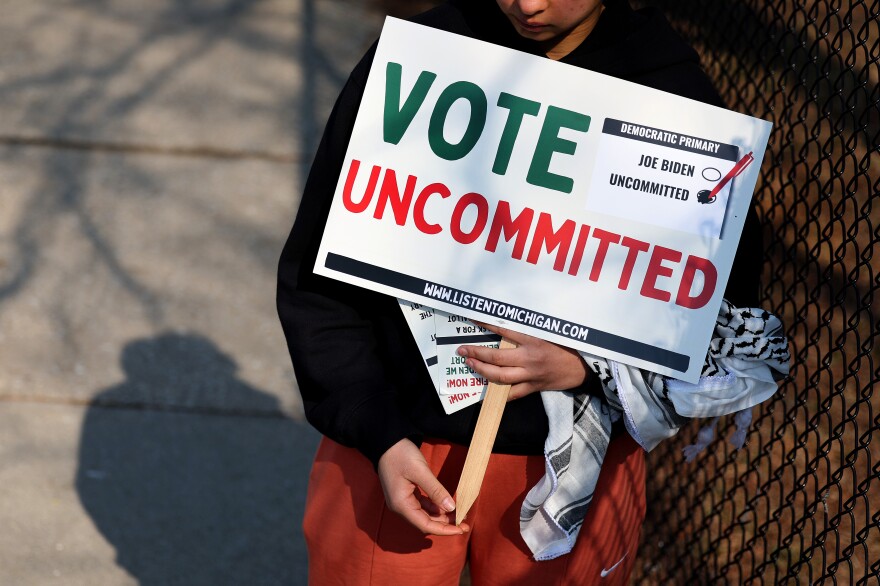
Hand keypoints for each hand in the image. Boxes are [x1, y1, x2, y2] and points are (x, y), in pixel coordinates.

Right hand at [377, 439, 468, 535]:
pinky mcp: (405, 494)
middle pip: (425, 522)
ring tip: (459, 514)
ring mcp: (402, 500)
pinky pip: (422, 506)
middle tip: (465, 522)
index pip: (425, 525)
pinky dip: (435, 507)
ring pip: (425, 515)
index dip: (444, 530)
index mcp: (401, 504)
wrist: (386, 442)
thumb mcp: (420, 471)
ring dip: (441, 516)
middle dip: (445, 524)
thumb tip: (451, 508)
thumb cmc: (400, 454)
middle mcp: (400, 507)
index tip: (461, 529)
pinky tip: (446, 505)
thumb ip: (435, 491)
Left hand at [457, 322, 589, 400]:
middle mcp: (529, 358)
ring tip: (470, 364)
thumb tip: (509, 321)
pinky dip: (499, 391)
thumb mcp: (550, 332)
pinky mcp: (534, 387)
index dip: (486, 324)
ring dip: (482, 370)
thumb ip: (530, 328)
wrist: (585, 367)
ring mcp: (530, 375)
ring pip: (500, 377)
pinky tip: (487, 387)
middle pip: (496, 357)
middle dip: (476, 353)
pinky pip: (513, 392)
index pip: (504, 330)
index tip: (473, 318)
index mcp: (534, 340)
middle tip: (462, 350)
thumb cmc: (568, 346)